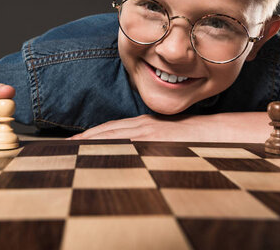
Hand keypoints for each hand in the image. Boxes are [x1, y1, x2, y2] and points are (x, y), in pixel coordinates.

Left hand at [68, 114, 203, 140]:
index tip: (75, 141)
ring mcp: (147, 132)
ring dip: (92, 141)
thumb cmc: (192, 139)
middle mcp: (142, 125)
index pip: (111, 130)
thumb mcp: (166, 138)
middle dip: (85, 138)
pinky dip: (111, 146)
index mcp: (144, 124)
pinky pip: (127, 143)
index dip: (92, 135)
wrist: (214, 132)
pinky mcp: (154, 139)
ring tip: (74, 147)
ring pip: (113, 136)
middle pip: (107, 131)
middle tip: (66, 145)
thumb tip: (134, 155)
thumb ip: (149, 143)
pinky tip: (98, 151)